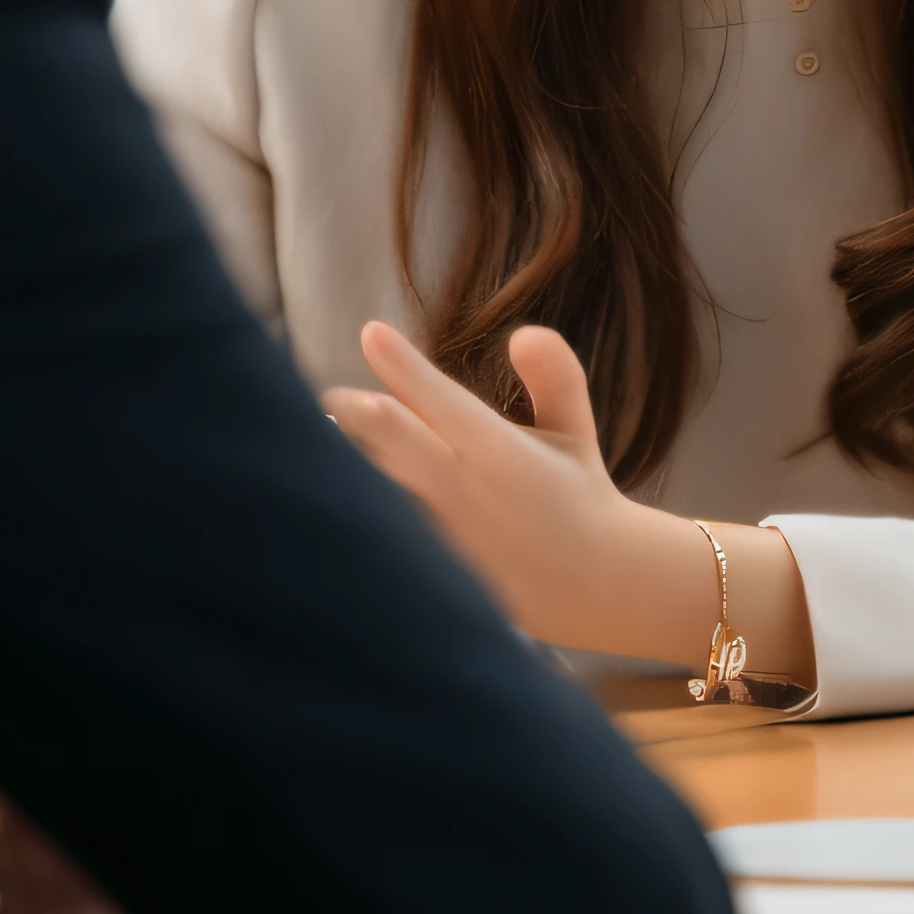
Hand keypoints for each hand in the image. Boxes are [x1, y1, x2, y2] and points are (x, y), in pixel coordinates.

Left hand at [324, 320, 702, 659]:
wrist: (586, 582)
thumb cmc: (575, 493)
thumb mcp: (575, 431)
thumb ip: (555, 376)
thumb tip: (522, 334)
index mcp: (507, 456)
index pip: (447, 402)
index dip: (404, 366)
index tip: (372, 331)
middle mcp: (470, 493)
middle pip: (395, 441)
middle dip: (356, 412)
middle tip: (333, 398)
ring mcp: (444, 533)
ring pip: (381, 483)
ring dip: (351, 454)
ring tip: (327, 431)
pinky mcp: (432, 565)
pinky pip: (385, 524)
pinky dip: (363, 498)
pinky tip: (343, 483)